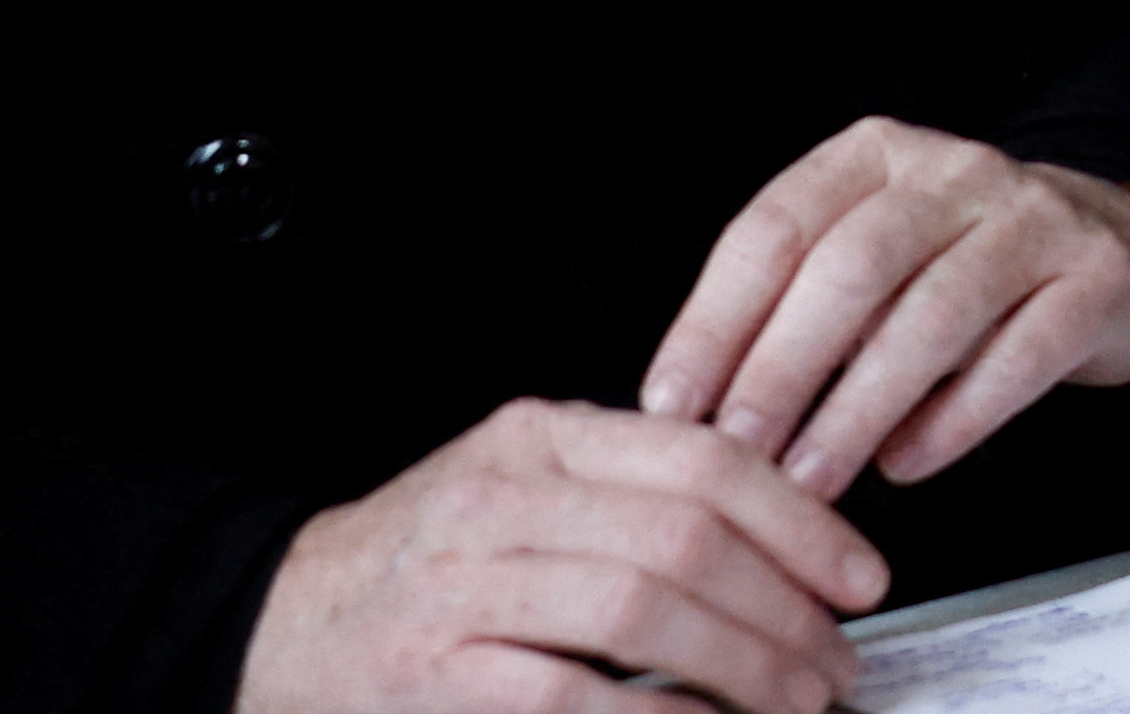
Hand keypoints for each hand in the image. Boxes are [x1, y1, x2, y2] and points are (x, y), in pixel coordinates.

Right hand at [234, 398, 878, 713]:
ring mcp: (460, 591)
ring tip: (795, 701)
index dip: (802, 524)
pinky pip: (575, 697)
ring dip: (743, 666)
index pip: (705, 462)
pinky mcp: (434, 677)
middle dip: (786, 610)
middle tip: (836, 660)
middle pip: (689, 540)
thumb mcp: (522, 489)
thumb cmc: (421, 566)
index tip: (859, 576)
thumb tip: (786, 528)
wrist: (269, 624)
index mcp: (539, 441)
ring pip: (644, 611)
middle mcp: (499, 503)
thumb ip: (633, 489)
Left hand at [638, 118, 1129, 505]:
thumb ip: (792, 309)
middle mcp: (958, 170)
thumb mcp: (867, 260)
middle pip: (851, 268)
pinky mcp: (1099, 278)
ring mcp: (1037, 218)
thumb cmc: (953, 272)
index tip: (672, 405)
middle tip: (738, 457)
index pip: (776, 229)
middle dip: (781, 371)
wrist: (1111, 249)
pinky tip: (907, 464)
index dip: (713, 321)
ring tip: (811, 482)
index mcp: (876, 155)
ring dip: (858, 410)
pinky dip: (955, 420)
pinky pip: (1021, 355)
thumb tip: (692, 411)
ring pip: (934, 314)